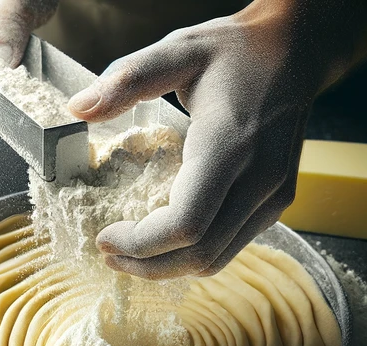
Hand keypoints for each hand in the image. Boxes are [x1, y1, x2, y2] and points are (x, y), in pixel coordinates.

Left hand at [64, 0, 366, 277]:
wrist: (296, 52)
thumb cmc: (234, 52)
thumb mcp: (178, 49)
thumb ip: (128, 78)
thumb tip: (77, 108)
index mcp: (231, 145)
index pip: (185, 225)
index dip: (139, 244)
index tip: (103, 237)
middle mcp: (259, 179)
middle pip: (196, 254)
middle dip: (144, 264)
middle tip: (107, 252)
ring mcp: (272, 197)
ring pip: (212, 261)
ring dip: (164, 267)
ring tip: (127, 253)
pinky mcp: (274, 206)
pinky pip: (226, 249)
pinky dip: (187, 257)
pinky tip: (159, 242)